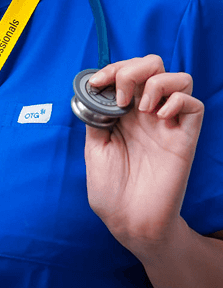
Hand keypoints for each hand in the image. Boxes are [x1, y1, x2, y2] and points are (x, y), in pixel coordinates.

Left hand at [83, 54, 203, 257]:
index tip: (97, 82)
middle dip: (134, 69)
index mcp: (124, 112)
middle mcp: (147, 113)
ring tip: (143, 108)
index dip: (112, 68)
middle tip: (120, 95)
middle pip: (154, 65)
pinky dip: (178, 101)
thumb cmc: (110, 190)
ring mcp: (167, 124)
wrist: (129, 222)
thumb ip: (95, 117)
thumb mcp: (94, 147)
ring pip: (180, 78)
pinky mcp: (184, 139)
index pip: (127, 71)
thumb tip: (92, 91)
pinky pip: (195, 106)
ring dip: (157, 82)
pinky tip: (160, 118)